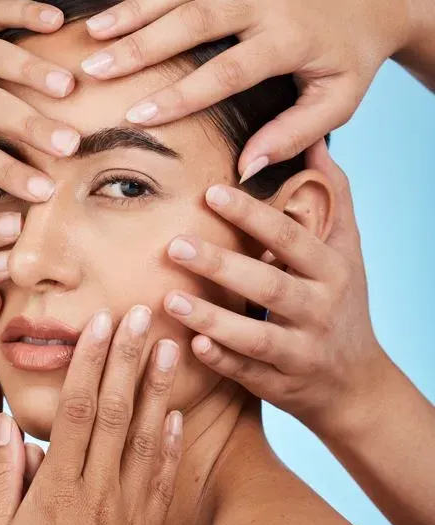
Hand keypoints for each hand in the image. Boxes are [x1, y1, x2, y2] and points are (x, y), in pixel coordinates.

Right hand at [0, 307, 182, 524]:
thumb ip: (0, 476)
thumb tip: (5, 422)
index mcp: (57, 490)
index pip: (77, 410)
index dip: (90, 362)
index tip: (100, 324)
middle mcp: (97, 495)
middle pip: (115, 412)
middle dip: (128, 358)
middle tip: (141, 313)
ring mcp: (127, 515)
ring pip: (146, 438)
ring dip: (157, 390)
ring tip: (169, 348)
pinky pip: (162, 481)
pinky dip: (170, 445)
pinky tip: (175, 416)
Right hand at [82, 0, 413, 178]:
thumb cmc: (354, 52)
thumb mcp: (338, 101)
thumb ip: (293, 135)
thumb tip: (245, 169)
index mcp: (289, 37)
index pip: (223, 72)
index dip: (177, 96)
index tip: (136, 116)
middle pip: (191, 21)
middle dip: (138, 47)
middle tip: (95, 69)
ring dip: (134, 7)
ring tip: (94, 30)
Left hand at [162, 139, 384, 437]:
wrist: (355, 382)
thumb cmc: (342, 305)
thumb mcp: (347, 251)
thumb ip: (333, 198)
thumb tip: (315, 140)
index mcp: (332, 272)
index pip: (291, 239)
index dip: (253, 216)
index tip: (212, 193)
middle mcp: (320, 311)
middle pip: (269, 287)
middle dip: (222, 265)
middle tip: (174, 244)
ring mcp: (301, 352)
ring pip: (256, 337)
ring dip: (212, 318)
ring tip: (170, 298)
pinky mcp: (281, 384)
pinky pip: (248, 374)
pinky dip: (221, 361)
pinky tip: (190, 344)